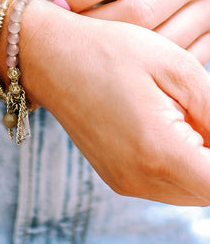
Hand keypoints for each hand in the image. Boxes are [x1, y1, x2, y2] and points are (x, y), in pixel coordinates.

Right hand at [21, 0, 209, 205]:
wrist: (50, 56)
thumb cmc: (110, 51)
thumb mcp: (176, 68)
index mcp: (159, 152)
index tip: (209, 122)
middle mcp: (140, 180)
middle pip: (209, 191)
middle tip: (197, 110)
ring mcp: (125, 183)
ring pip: (191, 192)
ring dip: (203, 162)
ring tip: (185, 114)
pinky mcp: (117, 178)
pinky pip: (167, 185)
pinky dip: (182, 163)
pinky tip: (171, 125)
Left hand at [55, 0, 209, 63]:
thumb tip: (64, 2)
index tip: (60, 3)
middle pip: (139, 13)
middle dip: (97, 26)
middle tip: (72, 30)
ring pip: (159, 43)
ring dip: (121, 49)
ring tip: (96, 44)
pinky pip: (179, 58)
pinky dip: (149, 62)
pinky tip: (128, 54)